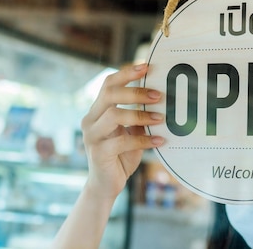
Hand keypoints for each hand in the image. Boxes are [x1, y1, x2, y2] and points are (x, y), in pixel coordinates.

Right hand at [81, 63, 164, 198]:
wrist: (106, 186)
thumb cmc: (121, 157)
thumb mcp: (132, 133)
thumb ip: (139, 117)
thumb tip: (161, 99)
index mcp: (97, 111)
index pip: (108, 84)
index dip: (126, 73)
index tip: (146, 66)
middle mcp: (90, 120)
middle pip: (110, 94)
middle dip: (135, 92)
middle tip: (158, 95)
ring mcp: (92, 136)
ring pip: (114, 115)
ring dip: (141, 115)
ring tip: (161, 119)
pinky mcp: (98, 153)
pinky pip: (122, 141)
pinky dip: (143, 140)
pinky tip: (159, 141)